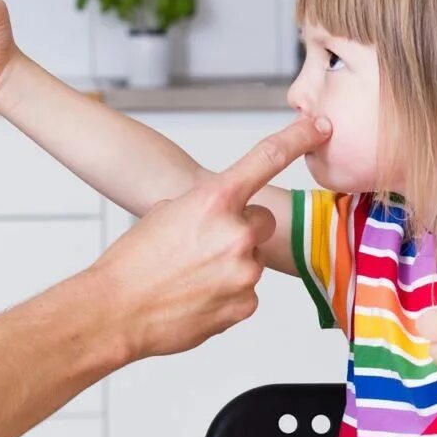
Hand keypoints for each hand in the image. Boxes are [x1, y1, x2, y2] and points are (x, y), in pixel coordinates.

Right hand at [91, 117, 330, 359]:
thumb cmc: (132, 262)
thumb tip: (221, 217)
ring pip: (250, 258)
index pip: (267, 157)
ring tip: (190, 276)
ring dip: (229, 264)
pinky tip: (195, 296)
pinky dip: (225, 293)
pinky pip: (246, 291)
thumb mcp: (165, 214)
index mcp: (214, 200)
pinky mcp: (245, 304)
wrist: (115, 310)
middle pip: (261, 220)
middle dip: (240, 229)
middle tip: (203, 245)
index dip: (299, 137)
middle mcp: (236, 232)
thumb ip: (204, 207)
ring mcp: (244, 271)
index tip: (320, 126)